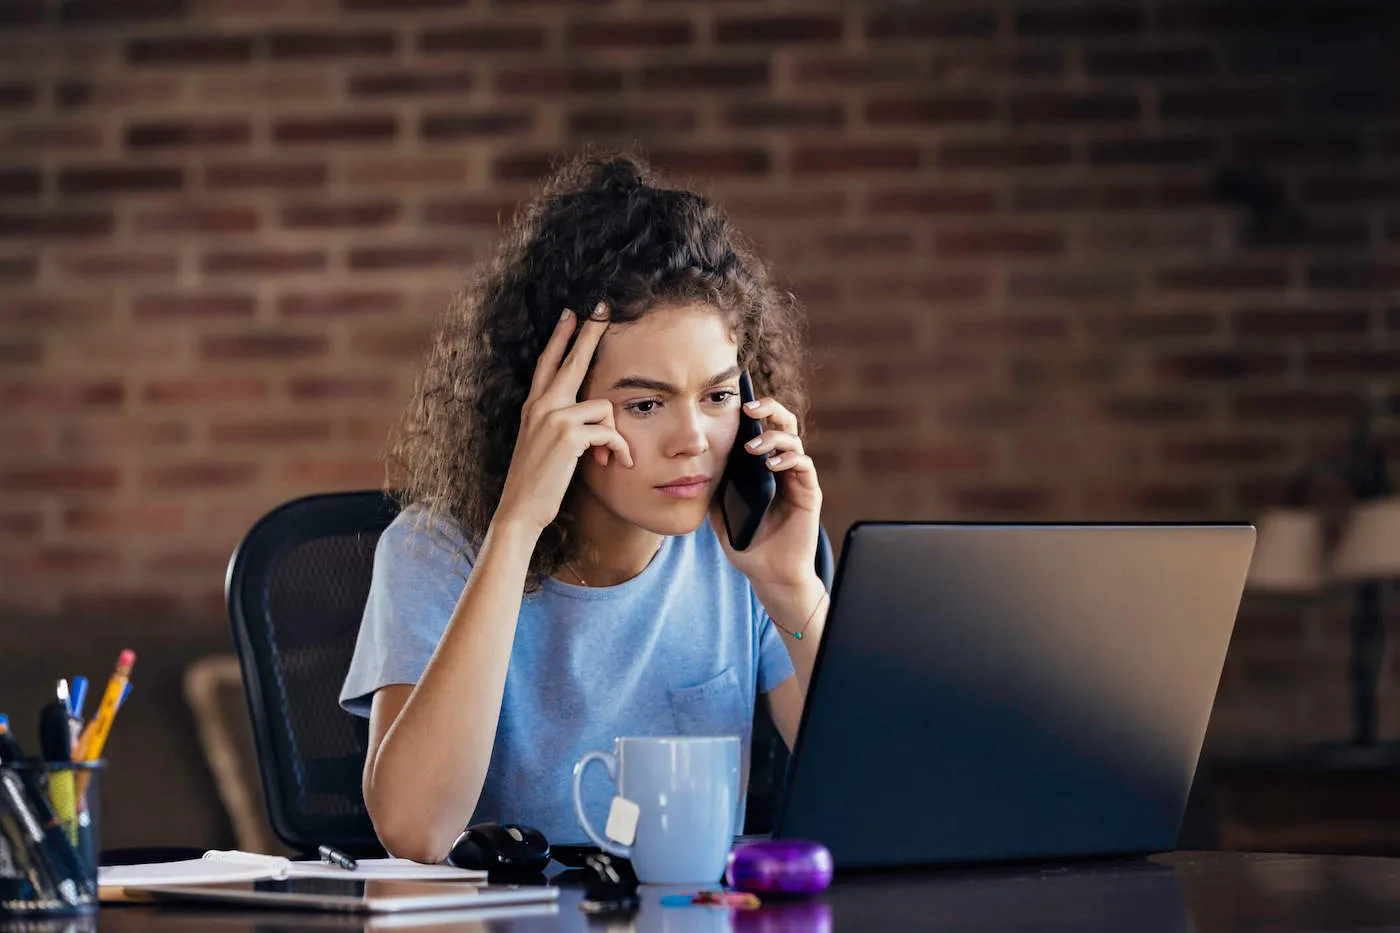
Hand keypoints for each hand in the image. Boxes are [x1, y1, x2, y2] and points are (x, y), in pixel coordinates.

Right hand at [496, 303, 633, 535]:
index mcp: (534, 407)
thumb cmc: (537, 483)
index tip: (570, 314)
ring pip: (603, 407)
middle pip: (572, 360)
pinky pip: (609, 431)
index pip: (547, 362)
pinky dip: (619, 449)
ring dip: (615, 435)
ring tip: (612, 458)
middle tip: (602, 309)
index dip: (560, 337)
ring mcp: (552, 418)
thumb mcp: (545, 446)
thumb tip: (594, 418)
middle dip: (589, 333)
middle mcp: (540, 406)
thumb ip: (561, 425)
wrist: (520, 509)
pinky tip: (617, 464)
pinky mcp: (568, 435)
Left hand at [709, 395, 822, 590]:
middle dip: (768, 409)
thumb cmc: (747, 543)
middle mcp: (782, 466)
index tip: (734, 402)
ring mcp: (797, 478)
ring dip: (773, 437)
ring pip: (793, 439)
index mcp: (762, 466)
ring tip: (754, 448)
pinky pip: (804, 465)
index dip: (752, 412)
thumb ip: (714, 486)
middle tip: (749, 408)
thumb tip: (695, 465)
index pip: (761, 428)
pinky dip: (789, 459)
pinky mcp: (809, 492)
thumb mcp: (720, 511)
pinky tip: (773, 465)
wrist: (769, 573)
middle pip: (782, 423)